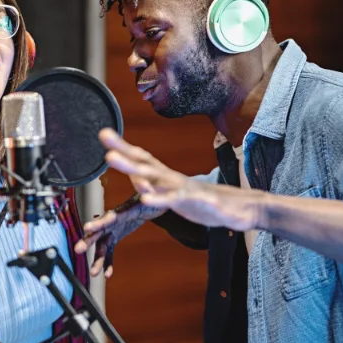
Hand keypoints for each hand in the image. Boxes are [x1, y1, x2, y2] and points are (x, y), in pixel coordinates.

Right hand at [73, 193, 149, 277]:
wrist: (147, 201)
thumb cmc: (148, 195)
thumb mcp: (150, 193)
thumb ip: (147, 189)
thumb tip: (146, 183)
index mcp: (118, 212)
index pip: (106, 218)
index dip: (97, 223)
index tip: (87, 227)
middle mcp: (111, 222)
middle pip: (98, 232)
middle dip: (88, 241)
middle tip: (78, 249)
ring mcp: (111, 231)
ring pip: (101, 247)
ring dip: (97, 259)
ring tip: (94, 273)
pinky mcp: (114, 238)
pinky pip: (109, 252)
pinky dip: (107, 263)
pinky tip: (107, 274)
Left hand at [98, 128, 265, 231]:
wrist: (239, 209)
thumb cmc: (205, 202)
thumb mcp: (176, 195)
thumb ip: (157, 188)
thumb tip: (138, 179)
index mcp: (167, 176)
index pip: (142, 158)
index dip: (122, 146)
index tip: (104, 133)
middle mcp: (171, 178)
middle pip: (143, 162)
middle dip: (122, 150)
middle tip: (103, 135)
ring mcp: (182, 188)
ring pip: (154, 177)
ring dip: (132, 167)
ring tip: (111, 159)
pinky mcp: (193, 203)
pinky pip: (173, 201)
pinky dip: (159, 198)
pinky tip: (145, 197)